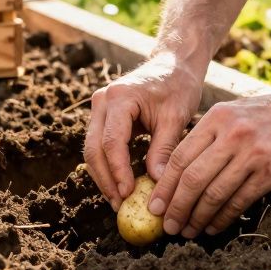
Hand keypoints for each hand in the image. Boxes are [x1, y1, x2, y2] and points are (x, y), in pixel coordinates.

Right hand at [82, 52, 204, 209]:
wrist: (173, 64)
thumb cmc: (178, 86)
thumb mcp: (175, 117)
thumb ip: (164, 149)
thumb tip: (156, 184)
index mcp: (120, 97)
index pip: (112, 141)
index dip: (118, 171)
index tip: (128, 194)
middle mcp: (102, 100)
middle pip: (94, 148)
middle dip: (106, 179)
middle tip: (119, 204)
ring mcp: (99, 108)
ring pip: (92, 149)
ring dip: (103, 177)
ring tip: (118, 200)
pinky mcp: (103, 116)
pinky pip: (99, 145)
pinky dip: (107, 166)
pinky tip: (118, 185)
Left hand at [147, 86, 270, 236]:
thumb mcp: (234, 112)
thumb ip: (209, 135)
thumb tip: (177, 171)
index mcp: (217, 118)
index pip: (181, 157)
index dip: (164, 185)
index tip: (154, 205)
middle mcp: (232, 135)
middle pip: (193, 179)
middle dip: (176, 206)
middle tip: (167, 225)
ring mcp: (253, 154)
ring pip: (214, 193)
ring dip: (197, 218)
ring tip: (188, 231)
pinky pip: (239, 201)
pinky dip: (222, 218)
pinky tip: (213, 227)